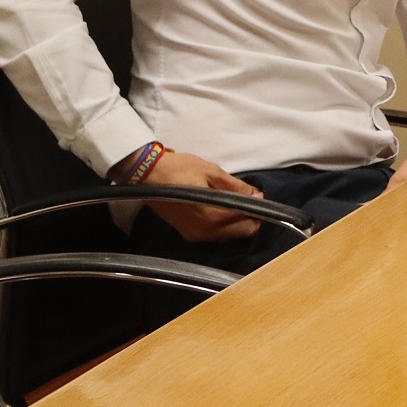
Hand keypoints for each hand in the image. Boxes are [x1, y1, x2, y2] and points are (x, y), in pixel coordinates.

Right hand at [137, 148, 264, 241]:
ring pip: (227, 236)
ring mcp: (194, 235)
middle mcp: (204, 232)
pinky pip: (214, 235)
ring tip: (237, 202)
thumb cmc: (180, 170)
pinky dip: (224, 226)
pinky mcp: (186, 233)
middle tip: (250, 199)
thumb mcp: (213, 173)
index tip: (260, 196)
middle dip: (251, 219)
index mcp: (212, 217)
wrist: (146, 175)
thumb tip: (257, 196)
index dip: (259, 210)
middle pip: (240, 234)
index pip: (248, 225)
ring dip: (237, 223)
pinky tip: (223, 210)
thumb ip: (237, 187)